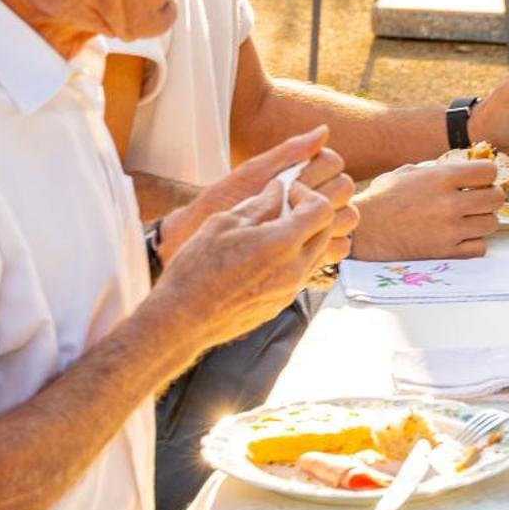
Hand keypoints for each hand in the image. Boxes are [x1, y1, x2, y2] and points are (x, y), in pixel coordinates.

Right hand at [157, 141, 357, 350]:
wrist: (182, 320)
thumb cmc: (196, 270)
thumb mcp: (223, 223)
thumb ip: (258, 204)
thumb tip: (278, 189)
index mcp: (281, 244)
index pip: (322, 210)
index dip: (308, 195)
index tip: (289, 193)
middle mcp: (293, 269)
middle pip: (326, 231)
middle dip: (311, 214)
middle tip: (285, 208)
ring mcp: (289, 290)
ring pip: (317, 253)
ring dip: (305, 236)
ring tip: (274, 230)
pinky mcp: (281, 304)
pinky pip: (302, 274)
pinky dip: (294, 258)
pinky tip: (266, 254)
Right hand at [354, 156, 505, 259]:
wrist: (363, 231)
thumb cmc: (382, 199)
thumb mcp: (408, 172)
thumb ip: (437, 170)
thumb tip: (461, 168)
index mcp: (440, 177)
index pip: (488, 171)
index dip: (487, 173)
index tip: (480, 178)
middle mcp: (449, 203)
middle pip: (496, 198)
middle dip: (490, 196)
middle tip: (478, 199)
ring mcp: (449, 230)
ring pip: (491, 223)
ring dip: (483, 220)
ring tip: (469, 219)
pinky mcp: (445, 253)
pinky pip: (479, 247)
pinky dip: (474, 242)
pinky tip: (461, 237)